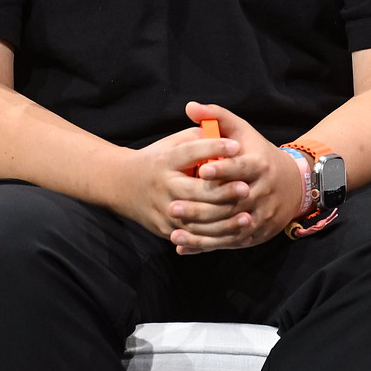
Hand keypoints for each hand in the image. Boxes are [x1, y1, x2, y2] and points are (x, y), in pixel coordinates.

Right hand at [102, 126, 246, 242]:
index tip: (237, 146)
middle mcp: (163, 186)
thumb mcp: (172, 143)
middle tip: (246, 188)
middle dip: (223, 191)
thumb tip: (224, 134)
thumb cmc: (158, 160)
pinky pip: (193, 236)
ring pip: (197, 219)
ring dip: (225, 220)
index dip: (214, 148)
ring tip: (248, 216)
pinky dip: (215, 236)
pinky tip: (235, 233)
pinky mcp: (165, 228)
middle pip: (195, 191)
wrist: (122, 185)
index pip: (190, 152)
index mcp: (165, 160)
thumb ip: (196, 138)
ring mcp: (163, 210)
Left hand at [167, 101, 306, 253]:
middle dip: (202, 207)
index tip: (201, 169)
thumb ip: (217, 117)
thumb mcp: (242, 131)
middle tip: (173, 207)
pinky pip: (230, 242)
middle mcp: (262, 192)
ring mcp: (260, 216)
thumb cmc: (259, 154)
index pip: (242, 168)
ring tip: (174, 230)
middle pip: (231, 203)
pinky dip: (207, 246)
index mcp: (259, 165)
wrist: (294, 185)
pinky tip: (184, 247)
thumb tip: (189, 107)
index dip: (223, 169)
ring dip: (201, 232)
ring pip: (229, 227)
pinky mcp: (256, 234)